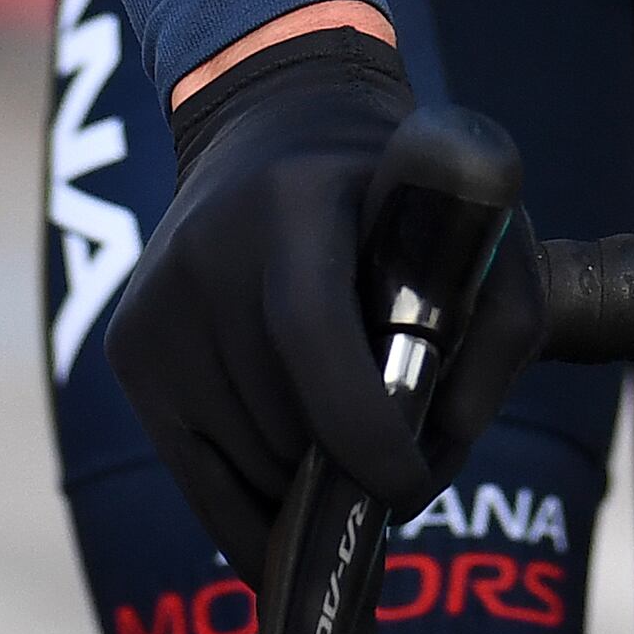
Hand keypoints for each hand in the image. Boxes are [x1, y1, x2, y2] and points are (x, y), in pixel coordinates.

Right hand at [106, 30, 547, 564]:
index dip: (363, 429)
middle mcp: (205, 251)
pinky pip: (198, 482)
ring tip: (352, 438)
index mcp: (291, 204)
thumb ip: (504, 322)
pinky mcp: (129, 349)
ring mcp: (155, 305)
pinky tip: (302, 494)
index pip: (311, 333)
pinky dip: (257, 510)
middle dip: (355, 468)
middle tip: (404, 457)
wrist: (272, 124)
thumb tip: (446, 440)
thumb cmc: (393, 193)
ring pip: (247, 465)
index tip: (412, 483)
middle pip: (284, 422)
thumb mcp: (473, 220)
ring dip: (311, 485)